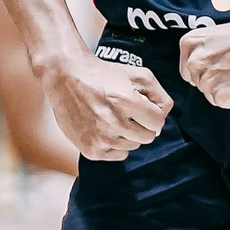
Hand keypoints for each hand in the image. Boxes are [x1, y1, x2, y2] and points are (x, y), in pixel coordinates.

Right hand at [40, 50, 173, 158]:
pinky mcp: (90, 149)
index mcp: (127, 101)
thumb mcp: (138, 74)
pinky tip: (104, 128)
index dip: (153, 115)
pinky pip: (117, 155)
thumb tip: (163, 118)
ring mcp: (101, 138)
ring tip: (112, 117)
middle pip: (147, 137)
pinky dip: (115, 145)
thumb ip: (160, 95)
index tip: (142, 108)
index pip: (158, 123)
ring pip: (132, 147)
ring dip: (127, 134)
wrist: (66, 77)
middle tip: (126, 112)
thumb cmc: (105, 74)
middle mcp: (113, 122)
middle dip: (142, 125)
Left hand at [179, 12, 229, 110]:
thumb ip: (205, 55)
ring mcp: (205, 80)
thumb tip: (206, 72)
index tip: (225, 64)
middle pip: (201, 84)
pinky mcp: (220, 96)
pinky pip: (227, 104)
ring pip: (213, 95)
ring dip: (229, 90)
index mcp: (189, 43)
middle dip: (219, 81)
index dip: (210, 71)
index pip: (190, 71)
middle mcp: (193, 62)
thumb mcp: (218, 37)